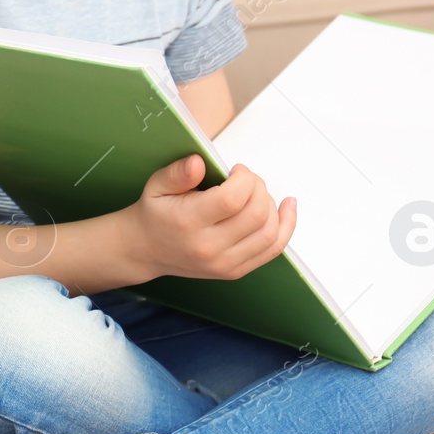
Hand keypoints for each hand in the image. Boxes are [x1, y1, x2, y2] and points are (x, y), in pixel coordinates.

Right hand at [118, 154, 296, 281]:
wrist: (146, 250)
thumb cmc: (155, 214)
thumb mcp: (156, 185)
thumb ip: (178, 172)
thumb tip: (199, 162)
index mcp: (188, 223)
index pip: (232, 199)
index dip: (244, 179)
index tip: (236, 170)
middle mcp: (208, 247)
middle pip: (255, 215)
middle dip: (259, 188)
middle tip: (245, 179)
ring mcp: (224, 263)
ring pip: (268, 233)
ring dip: (271, 206)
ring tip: (256, 193)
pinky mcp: (234, 271)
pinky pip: (271, 249)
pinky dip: (285, 227)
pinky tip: (287, 209)